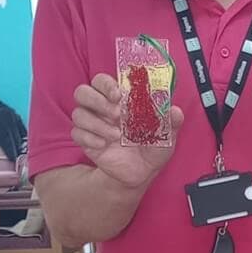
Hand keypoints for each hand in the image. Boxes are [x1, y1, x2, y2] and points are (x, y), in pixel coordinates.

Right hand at [71, 73, 183, 189]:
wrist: (143, 171)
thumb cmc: (154, 146)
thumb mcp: (168, 134)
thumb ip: (171, 121)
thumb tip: (175, 110)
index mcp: (121, 99)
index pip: (102, 81)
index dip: (106, 84)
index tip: (118, 95)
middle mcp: (103, 108)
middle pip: (83, 92)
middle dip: (97, 101)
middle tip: (116, 114)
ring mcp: (93, 124)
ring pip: (79, 114)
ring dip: (97, 124)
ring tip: (116, 136)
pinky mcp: (86, 140)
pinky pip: (77, 134)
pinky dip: (89, 139)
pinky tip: (104, 145)